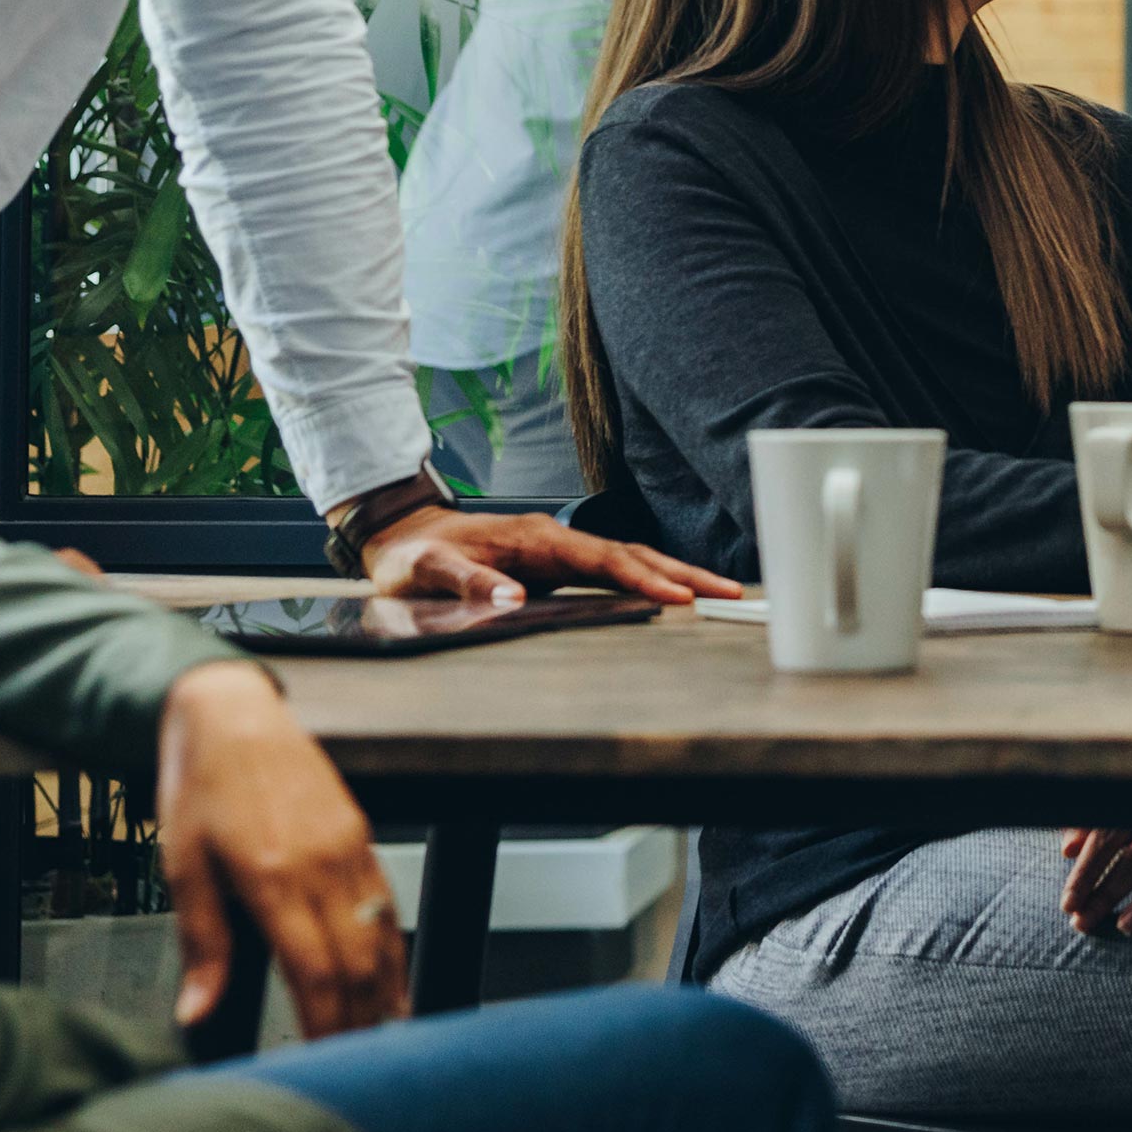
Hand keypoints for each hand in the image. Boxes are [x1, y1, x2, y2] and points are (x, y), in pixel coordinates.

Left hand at [157, 661, 404, 1039]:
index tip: (320, 1064)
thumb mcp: (182, 865)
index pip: (314, 972)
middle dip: (359, 1023)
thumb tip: (199, 1013)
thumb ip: (201, 943)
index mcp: (273, 875)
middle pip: (357, 964)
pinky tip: (391, 983)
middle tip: (353, 1068)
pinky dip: (392, 953)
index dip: (323, 1026)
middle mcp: (323, 864)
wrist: (233, 712)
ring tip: (381, 1041)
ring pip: (382, 938)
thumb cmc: (199, 785)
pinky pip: (386, 906)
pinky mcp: (361, 836)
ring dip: (384, 994)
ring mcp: (350, 848)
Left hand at [362, 504, 741, 606]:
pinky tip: (670, 591)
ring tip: (717, 592)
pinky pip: (613, 569)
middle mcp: (556, 539)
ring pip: (629, 559)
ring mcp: (560, 550)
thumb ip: (467, 582)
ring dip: (674, 574)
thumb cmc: (414, 555)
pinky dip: (648, 578)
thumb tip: (511, 598)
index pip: (602, 559)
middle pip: (631, 554)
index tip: (678, 595)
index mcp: (535, 539)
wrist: (403, 534)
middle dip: (682, 573)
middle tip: (728, 592)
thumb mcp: (426, 570)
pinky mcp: (558, 563)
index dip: (642, 578)